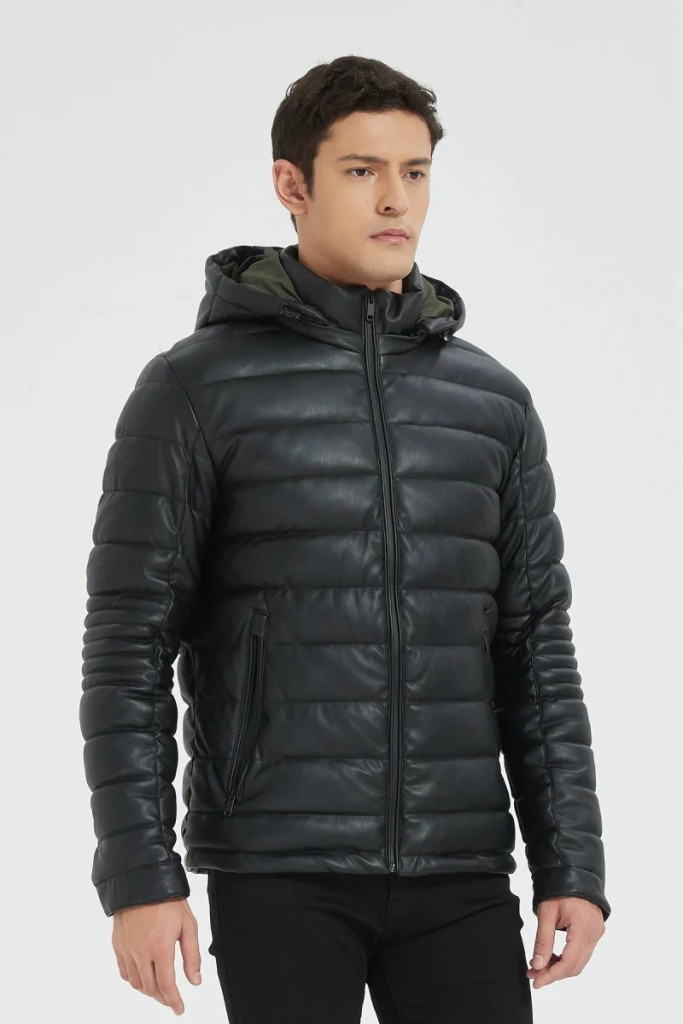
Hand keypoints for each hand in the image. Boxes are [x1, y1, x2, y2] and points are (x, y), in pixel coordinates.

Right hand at [112, 896, 201, 1014]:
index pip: (166, 985)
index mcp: (160, 948)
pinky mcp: (117, 944)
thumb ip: (192, 955)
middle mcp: (140, 952)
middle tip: (171, 1000)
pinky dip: (134, 980)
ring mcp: (127, 949)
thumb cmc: (168, 900)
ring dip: (148, 990)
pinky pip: (124, 971)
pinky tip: (142, 976)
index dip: (173, 1001)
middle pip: (150, 988)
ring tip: (159, 989)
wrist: (143, 880)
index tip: (179, 1008)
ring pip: (136, 982)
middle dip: (162, 998)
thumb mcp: (188, 925)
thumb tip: (195, 981)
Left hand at [526, 896, 605, 988]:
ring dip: (560, 967)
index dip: (552, 975)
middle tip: (534, 974)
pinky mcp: (594, 932)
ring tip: (539, 966)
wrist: (573, 872)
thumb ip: (543, 940)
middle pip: (575, 966)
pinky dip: (567, 958)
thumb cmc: (559, 888)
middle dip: (554, 973)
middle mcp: (594, 934)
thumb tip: (538, 965)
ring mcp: (596, 933)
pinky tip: (552, 957)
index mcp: (583, 928)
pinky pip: (582, 952)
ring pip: (579, 961)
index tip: (536, 982)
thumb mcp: (546, 912)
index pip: (569, 963)